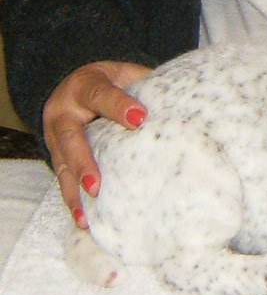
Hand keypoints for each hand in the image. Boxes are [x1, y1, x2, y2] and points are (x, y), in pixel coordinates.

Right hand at [43, 61, 151, 227]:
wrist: (75, 84)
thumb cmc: (111, 82)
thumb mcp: (126, 74)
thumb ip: (146, 84)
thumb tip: (183, 99)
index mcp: (85, 86)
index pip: (100, 94)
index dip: (118, 106)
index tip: (140, 118)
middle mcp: (64, 111)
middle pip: (70, 137)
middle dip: (83, 162)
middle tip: (96, 185)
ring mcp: (55, 137)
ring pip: (61, 165)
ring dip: (74, 191)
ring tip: (85, 216)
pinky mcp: (57, 156)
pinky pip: (63, 180)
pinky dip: (73, 201)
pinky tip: (83, 220)